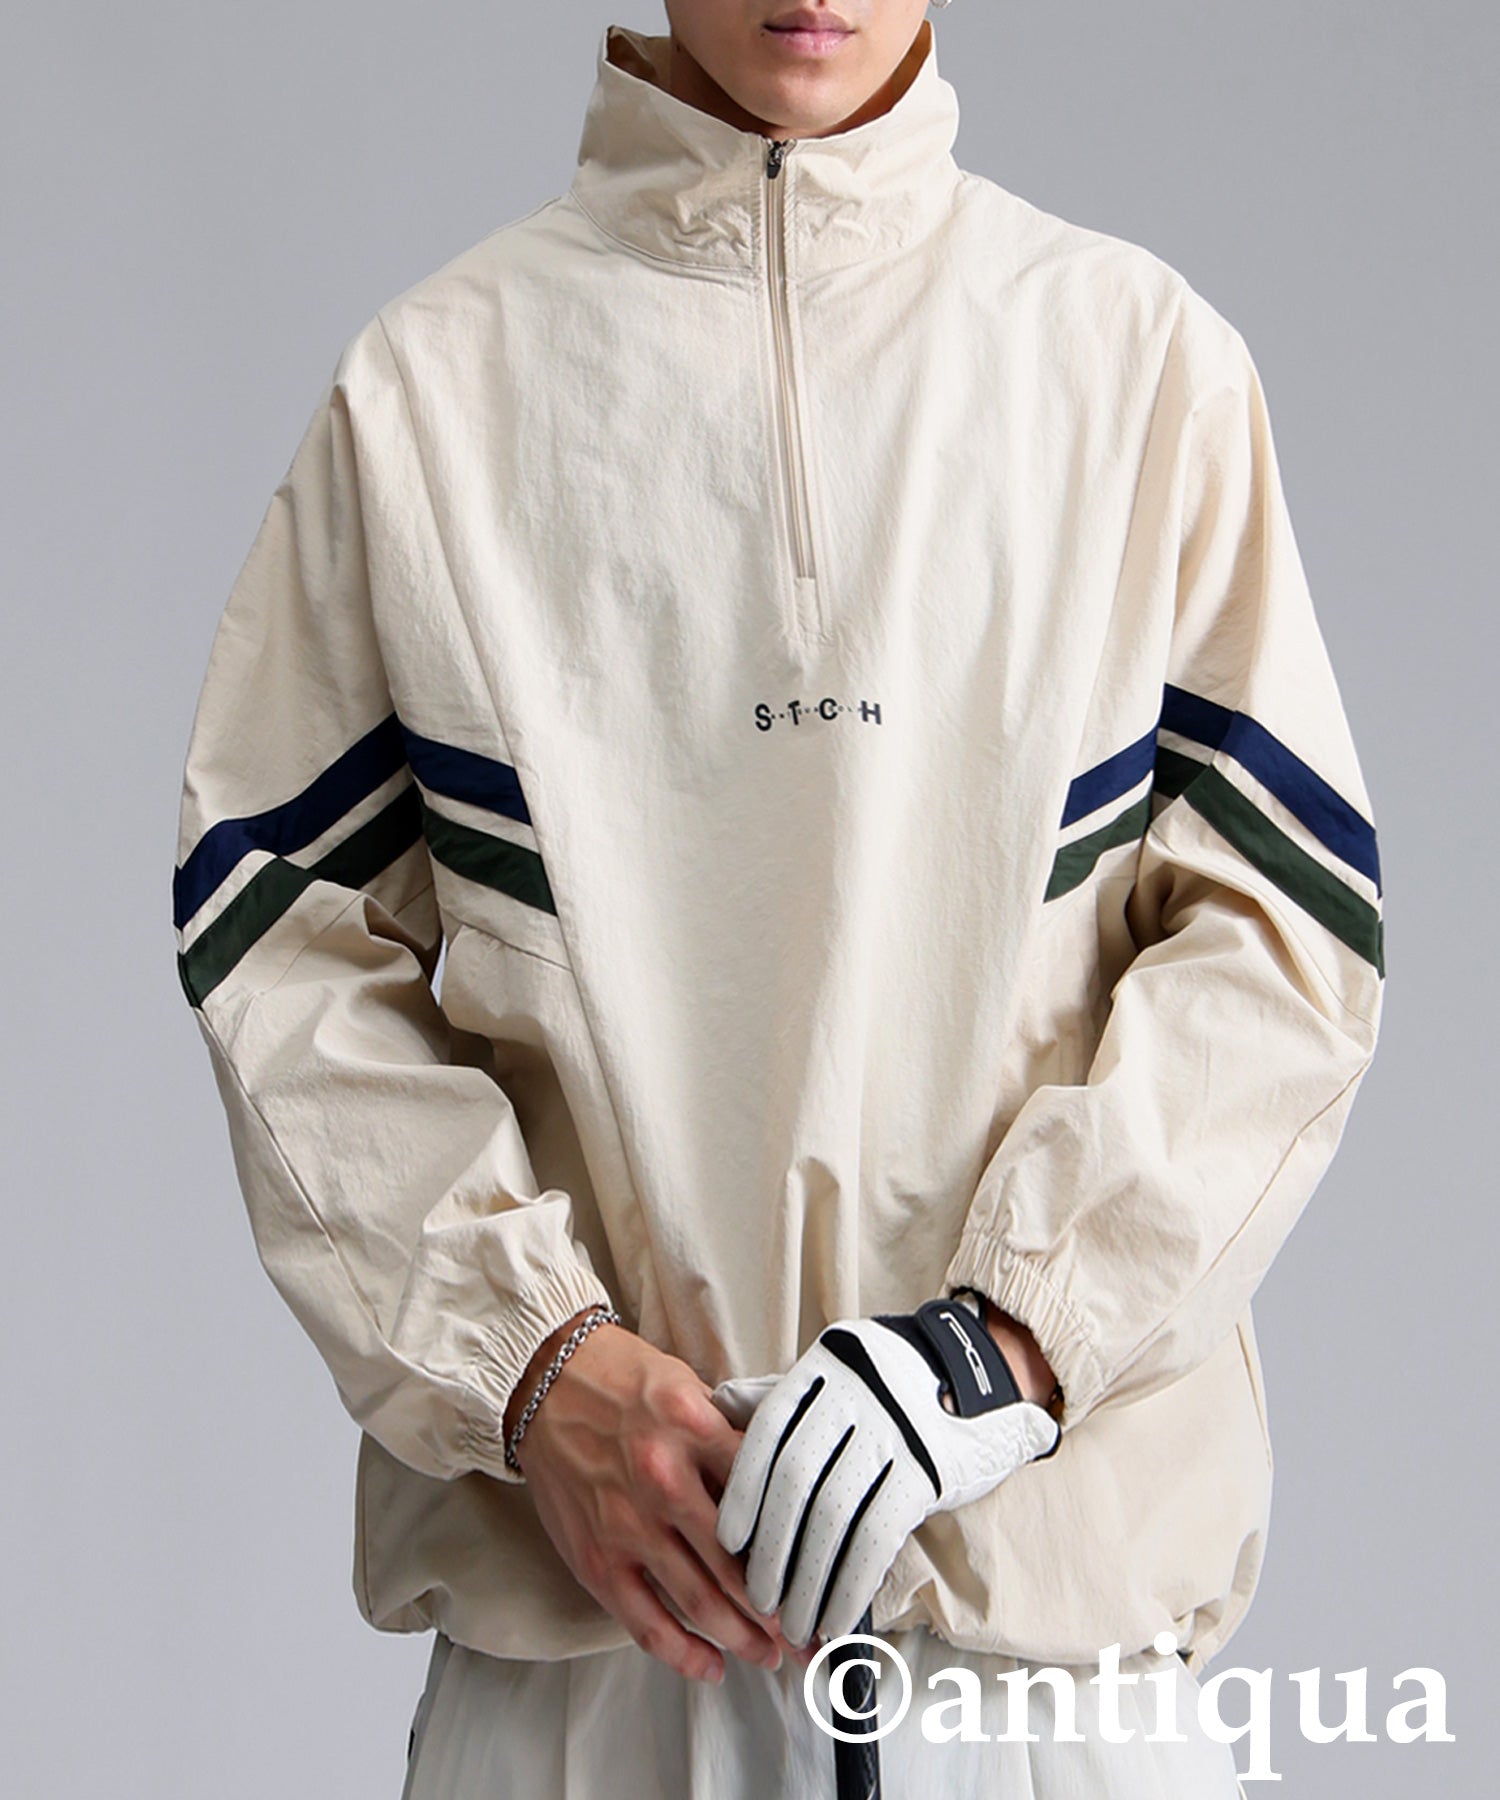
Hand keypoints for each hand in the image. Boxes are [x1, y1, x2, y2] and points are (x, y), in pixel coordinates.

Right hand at [507, 1317, 811, 1683]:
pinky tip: (712, 1666)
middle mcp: (663, 1479)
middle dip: (783, 1608)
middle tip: (812, 1634)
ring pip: (700, 1600)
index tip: (823, 1572)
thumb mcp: (688, 1386)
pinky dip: (682, 1652)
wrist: (541, 1380)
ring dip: (744, 1637)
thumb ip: (728, 1436)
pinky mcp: (595, 1558)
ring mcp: (627, 1525)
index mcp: (695, 1428)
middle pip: (741, 1561)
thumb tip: (779, 1482)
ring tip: (773, 1655)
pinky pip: (644, 1621)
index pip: (766, 1494)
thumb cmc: (620, 1379)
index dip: (801, 1541)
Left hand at [712, 1295, 1059, 1647]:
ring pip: (833, 1514)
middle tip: (757, 1598)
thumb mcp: (839, 1372)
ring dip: (807, 1579)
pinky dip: (850, 1584)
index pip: (769, 1434)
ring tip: (792, 1623)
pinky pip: (876, 1536)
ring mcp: (894, 1431)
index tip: (726, 1540)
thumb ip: (786, 1396)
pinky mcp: (928, 1470)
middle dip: (771, 1548)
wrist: (980, 1377)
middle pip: (795, 1479)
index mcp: (825, 1367)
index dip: (743, 1490)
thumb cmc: (891, 1387)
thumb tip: (720, 1411)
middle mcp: (855, 1394)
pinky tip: (835, 1619)